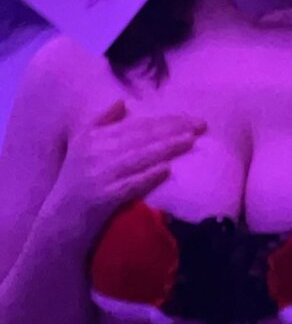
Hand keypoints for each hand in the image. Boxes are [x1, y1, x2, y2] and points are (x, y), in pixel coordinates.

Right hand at [51, 98, 206, 238]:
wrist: (60, 221)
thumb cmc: (75, 183)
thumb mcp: (81, 147)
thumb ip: (101, 122)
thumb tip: (122, 102)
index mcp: (94, 137)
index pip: (136, 125)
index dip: (165, 120)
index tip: (190, 118)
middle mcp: (96, 152)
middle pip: (141, 138)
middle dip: (172, 130)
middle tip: (200, 125)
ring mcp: (100, 175)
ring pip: (139, 157)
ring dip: (166, 148)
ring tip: (189, 141)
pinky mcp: (102, 197)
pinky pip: (130, 185)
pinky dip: (148, 177)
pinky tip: (166, 170)